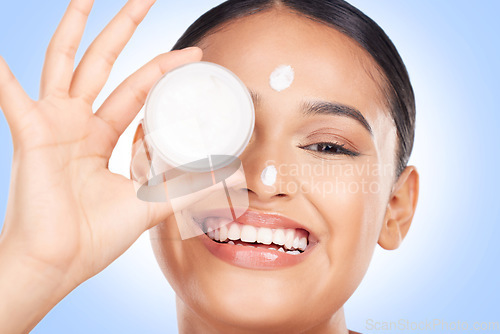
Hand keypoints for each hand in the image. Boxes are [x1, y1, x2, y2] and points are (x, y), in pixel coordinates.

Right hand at [0, 0, 200, 330]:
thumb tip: (228, 177)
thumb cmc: (93, 238)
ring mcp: (53, 125)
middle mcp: (77, 124)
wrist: (58, 264)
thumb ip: (185, 189)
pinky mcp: (32, 135)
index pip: (137, 89)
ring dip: (75, 29)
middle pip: (104, 65)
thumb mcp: (148, 204)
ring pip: (66, 64)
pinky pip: (12, 96)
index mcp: (101, 138)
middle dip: (124, 30)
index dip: (163, 69)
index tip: (192, 54)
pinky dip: (2, 75)